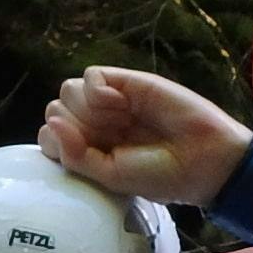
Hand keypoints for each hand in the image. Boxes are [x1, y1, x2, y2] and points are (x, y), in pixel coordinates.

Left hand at [38, 66, 252, 206]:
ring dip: (88, 110)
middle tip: (112, 141)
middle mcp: (94, 124)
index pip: (48, 137)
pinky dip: (99, 92)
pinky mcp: (126, 82)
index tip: (90, 159)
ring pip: (67, 91)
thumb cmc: (160, 175)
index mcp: (87, 149)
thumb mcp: (110, 176)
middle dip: (77, 128)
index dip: (60, 146)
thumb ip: (75, 155)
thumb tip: (52, 123)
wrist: (204, 158)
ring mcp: (108, 102)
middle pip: (55, 111)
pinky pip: (90, 76)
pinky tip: (122, 106)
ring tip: (121, 124)